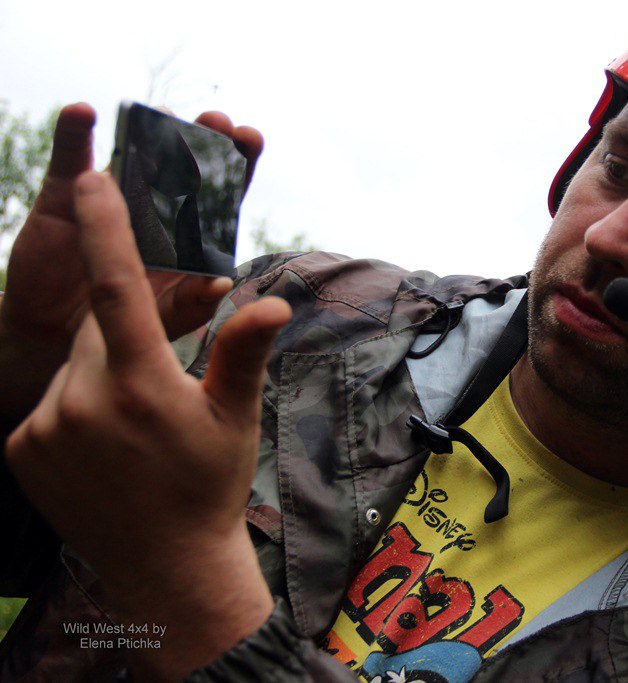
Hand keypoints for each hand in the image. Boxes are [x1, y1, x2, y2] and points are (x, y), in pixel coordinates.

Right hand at [0, 103, 263, 421]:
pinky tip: (82, 113)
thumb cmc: (129, 327)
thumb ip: (192, 302)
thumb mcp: (164, 317)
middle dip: (200, 137)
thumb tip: (222, 285)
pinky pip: (71, 158)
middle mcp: (155, 203)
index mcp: (189, 229)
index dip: (236, 162)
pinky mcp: (68, 193)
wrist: (62, 336)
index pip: (220, 189)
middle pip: (183, 161)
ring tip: (161, 114)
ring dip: (147, 129)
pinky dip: (74, 133)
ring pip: (133, 151)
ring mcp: (113, 194)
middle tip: (214, 120)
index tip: (250, 137)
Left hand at [5, 171, 288, 679]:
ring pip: (70, 368)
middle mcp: (84, 401)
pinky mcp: (22, 452)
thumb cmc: (209, 487)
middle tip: (155, 379)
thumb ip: (243, 353)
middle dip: (123, 336)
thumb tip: (272, 303)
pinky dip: (73, 409)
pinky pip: (47, 405)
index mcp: (142, 384)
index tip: (94, 178)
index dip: (106, 227)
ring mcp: (46, 429)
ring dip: (98, 376)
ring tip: (132, 428)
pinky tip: (104, 447)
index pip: (117, 287)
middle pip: (96, 330)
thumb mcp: (235, 419)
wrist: (165, 567)